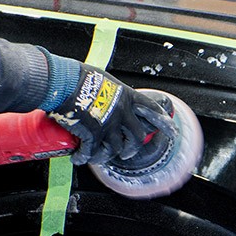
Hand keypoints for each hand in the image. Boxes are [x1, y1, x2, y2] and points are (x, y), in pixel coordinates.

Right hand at [46, 64, 174, 164]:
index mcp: (127, 97)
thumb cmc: (79, 77)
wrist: (63, 82)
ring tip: (99, 158)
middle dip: (133, 148)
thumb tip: (108, 99)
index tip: (172, 132)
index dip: (163, 122)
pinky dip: (84, 158)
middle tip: (126, 154)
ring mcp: (109, 125)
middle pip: (138, 137)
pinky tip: (79, 158)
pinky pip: (92, 152)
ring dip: (107, 157)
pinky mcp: (93, 135)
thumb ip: (112, 93)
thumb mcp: (104, 80)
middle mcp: (122, 112)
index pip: (152, 110)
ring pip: (116, 149)